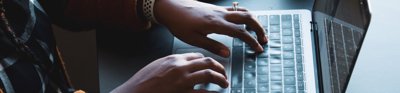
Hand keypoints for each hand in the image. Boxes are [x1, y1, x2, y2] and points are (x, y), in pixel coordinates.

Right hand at [111, 53, 227, 92]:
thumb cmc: (142, 82)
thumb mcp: (157, 66)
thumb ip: (171, 64)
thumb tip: (183, 65)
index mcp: (174, 59)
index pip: (197, 56)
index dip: (207, 61)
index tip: (211, 65)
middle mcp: (181, 68)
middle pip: (207, 62)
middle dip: (219, 67)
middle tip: (223, 73)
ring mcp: (183, 81)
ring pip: (209, 75)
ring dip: (221, 79)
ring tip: (224, 83)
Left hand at [154, 0, 267, 56]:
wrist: (171, 7)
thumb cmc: (179, 23)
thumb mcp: (193, 39)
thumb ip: (212, 46)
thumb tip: (227, 54)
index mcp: (216, 24)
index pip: (240, 32)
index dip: (251, 41)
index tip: (258, 48)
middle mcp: (220, 14)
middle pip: (247, 18)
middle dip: (259, 28)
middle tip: (264, 39)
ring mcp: (219, 9)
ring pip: (243, 11)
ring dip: (254, 20)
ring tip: (258, 31)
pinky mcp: (216, 8)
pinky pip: (236, 9)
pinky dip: (245, 15)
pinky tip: (244, 22)